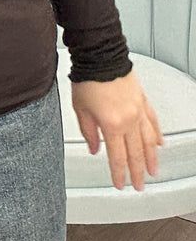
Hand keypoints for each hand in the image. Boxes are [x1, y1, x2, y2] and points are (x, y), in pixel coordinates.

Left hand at [71, 68, 164, 190]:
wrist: (100, 54)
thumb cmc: (88, 78)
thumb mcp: (80, 110)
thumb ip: (89, 133)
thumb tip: (94, 149)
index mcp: (112, 124)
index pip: (117, 157)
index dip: (119, 173)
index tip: (119, 184)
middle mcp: (129, 119)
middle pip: (135, 153)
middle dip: (137, 172)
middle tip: (139, 185)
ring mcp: (138, 110)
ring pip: (149, 141)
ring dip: (151, 158)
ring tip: (153, 171)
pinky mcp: (143, 100)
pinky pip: (153, 122)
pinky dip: (157, 135)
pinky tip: (159, 144)